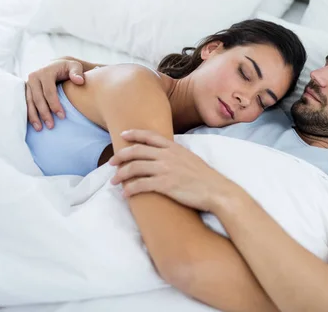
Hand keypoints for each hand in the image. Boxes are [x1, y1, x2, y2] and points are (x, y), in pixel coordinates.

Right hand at [26, 58, 84, 130]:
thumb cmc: (67, 68)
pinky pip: (26, 103)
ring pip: (29, 102)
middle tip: (51, 126)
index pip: (49, 91)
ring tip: (40, 129)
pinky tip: (34, 124)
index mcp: (45, 72)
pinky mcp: (26, 90)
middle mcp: (34, 77)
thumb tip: (79, 81)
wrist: (55, 65)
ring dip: (34, 116)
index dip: (55, 105)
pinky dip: (29, 114)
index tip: (62, 116)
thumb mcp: (74, 66)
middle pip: (38, 98)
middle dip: (44, 113)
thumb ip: (77, 72)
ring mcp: (28, 84)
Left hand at [110, 130, 235, 211]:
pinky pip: (140, 185)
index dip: (134, 134)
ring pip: (134, 168)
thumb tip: (165, 157)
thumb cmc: (205, 178)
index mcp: (174, 147)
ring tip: (114, 181)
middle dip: (120, 156)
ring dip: (121, 175)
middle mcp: (167, 156)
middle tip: (111, 163)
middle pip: (136, 151)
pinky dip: (130, 189)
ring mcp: (165, 169)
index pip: (149, 136)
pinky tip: (125, 194)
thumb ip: (176, 155)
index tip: (123, 135)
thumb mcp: (191, 158)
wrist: (217, 191)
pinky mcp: (165, 185)